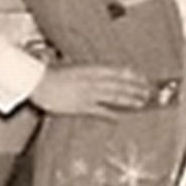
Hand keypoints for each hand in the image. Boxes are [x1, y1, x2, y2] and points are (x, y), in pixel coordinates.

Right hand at [32, 63, 155, 115]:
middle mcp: (93, 80)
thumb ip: (89, 71)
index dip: (133, 75)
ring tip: (141, 103)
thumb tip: (100, 74)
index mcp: (91, 68)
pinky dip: (111, 114)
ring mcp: (88, 93)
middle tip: (149, 92)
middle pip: (120, 84)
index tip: (143, 78)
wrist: (37, 82)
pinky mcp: (81, 106)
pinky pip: (100, 111)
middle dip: (136, 88)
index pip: (118, 71)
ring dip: (129, 99)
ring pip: (114, 96)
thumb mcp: (74, 67)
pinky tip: (120, 118)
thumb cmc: (52, 74)